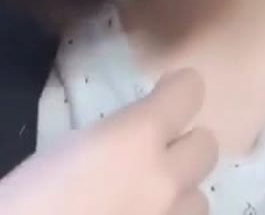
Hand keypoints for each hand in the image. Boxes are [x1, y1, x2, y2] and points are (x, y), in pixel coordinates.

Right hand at [0, 67, 217, 214]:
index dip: (177, 91)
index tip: (164, 96)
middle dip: (183, 147)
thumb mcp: (71, 147)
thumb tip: (132, 137)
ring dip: (177, 195)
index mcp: (137, 137)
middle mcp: (165, 177)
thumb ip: (117, 136)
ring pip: (199, 198)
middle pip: (207, 146)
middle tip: (154, 155)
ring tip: (146, 200)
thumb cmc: (31, 199)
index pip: (190, 91)